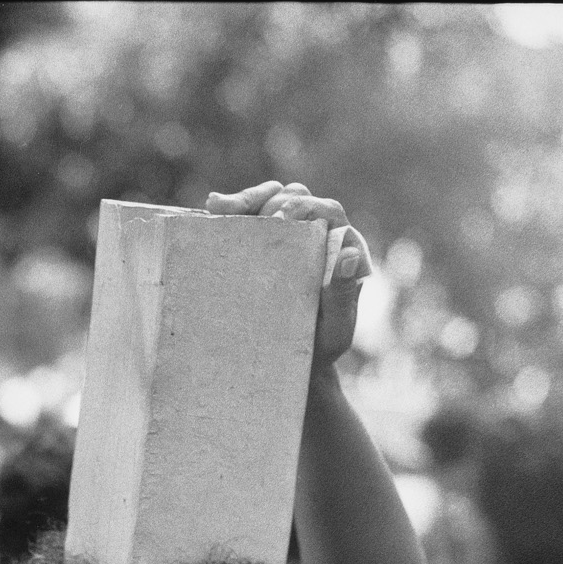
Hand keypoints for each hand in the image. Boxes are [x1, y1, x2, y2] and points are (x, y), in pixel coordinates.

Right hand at [205, 181, 371, 366]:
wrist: (292, 365)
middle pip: (296, 199)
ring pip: (272, 200)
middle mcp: (315, 237)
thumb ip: (343, 296)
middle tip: (242, 213)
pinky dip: (232, 211)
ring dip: (246, 200)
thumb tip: (350, 253)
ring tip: (218, 208)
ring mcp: (287, 239)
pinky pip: (249, 217)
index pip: (326, 211)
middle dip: (269, 199)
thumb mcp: (334, 330)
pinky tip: (212, 210)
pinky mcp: (261, 246)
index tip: (279, 218)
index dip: (303, 207)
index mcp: (339, 250)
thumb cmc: (318, 351)